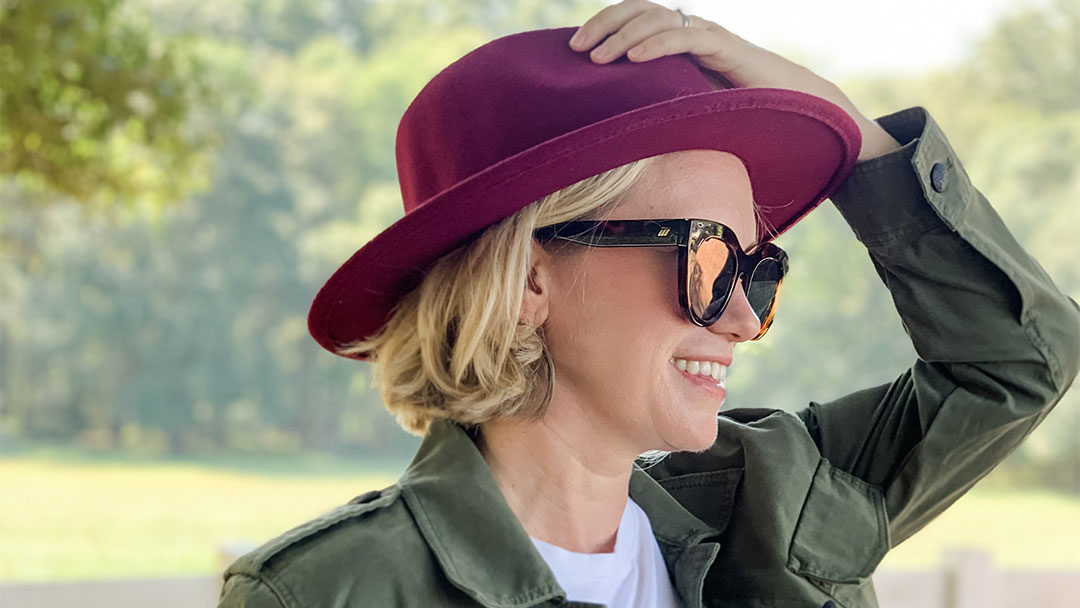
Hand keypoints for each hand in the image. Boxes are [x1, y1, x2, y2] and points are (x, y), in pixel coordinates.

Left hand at [569, 0, 900, 160]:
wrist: (798, 110)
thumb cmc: (745, 115)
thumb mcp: (690, 110)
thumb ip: (660, 108)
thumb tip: (617, 135)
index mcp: (680, 42)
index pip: (635, 20)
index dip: (605, 27)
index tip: (575, 50)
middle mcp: (693, 32)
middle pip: (640, 11)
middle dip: (604, 25)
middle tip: (576, 48)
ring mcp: (710, 37)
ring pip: (659, 20)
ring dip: (624, 36)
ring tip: (597, 57)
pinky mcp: (729, 50)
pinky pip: (688, 39)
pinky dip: (658, 46)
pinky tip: (634, 60)